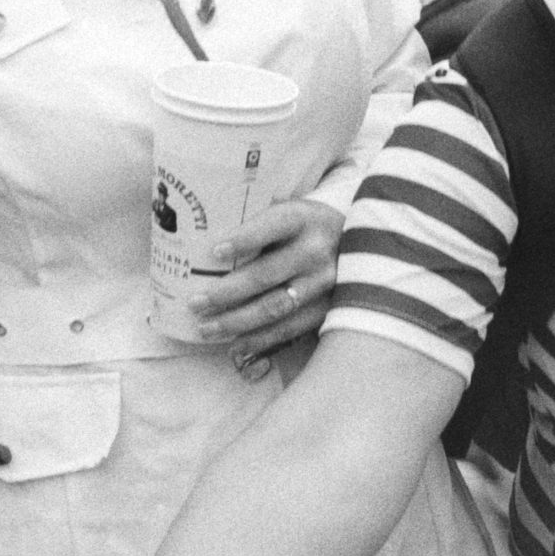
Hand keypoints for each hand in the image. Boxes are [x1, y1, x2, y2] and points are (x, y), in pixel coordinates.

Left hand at [184, 199, 343, 371]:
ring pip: (277, 306)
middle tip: (196, 303)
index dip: (244, 239)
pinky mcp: (330, 309)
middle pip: (267, 273)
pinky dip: (261, 339)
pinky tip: (236, 344)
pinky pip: (291, 328)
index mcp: (303, 218)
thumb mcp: (288, 212)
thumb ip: (257, 221)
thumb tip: (202, 239)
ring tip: (206, 328)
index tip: (214, 252)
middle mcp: (317, 250)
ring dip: (237, 321)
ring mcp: (327, 283)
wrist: (358, 244)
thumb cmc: (304, 227)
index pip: (272, 226)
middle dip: (227, 292)